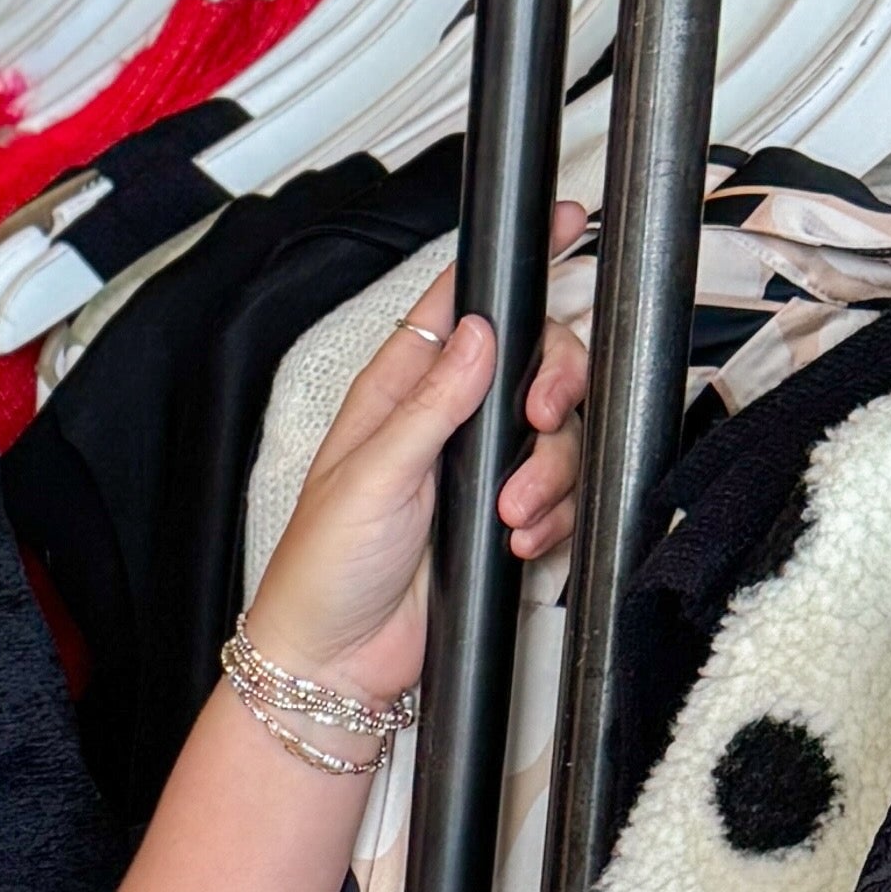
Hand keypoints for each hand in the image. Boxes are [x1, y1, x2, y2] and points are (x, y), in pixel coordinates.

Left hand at [243, 201, 590, 708]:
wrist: (336, 664)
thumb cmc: (323, 571)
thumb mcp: (372, 476)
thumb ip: (430, 404)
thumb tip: (477, 333)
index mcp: (400, 391)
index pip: (463, 303)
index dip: (515, 264)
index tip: (567, 227)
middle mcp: (444, 422)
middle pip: (536, 363)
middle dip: (553, 389)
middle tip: (538, 424)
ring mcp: (477, 472)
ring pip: (557, 435)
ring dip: (548, 475)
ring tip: (509, 516)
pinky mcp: (502, 520)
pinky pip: (560, 498)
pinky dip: (551, 519)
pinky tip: (516, 540)